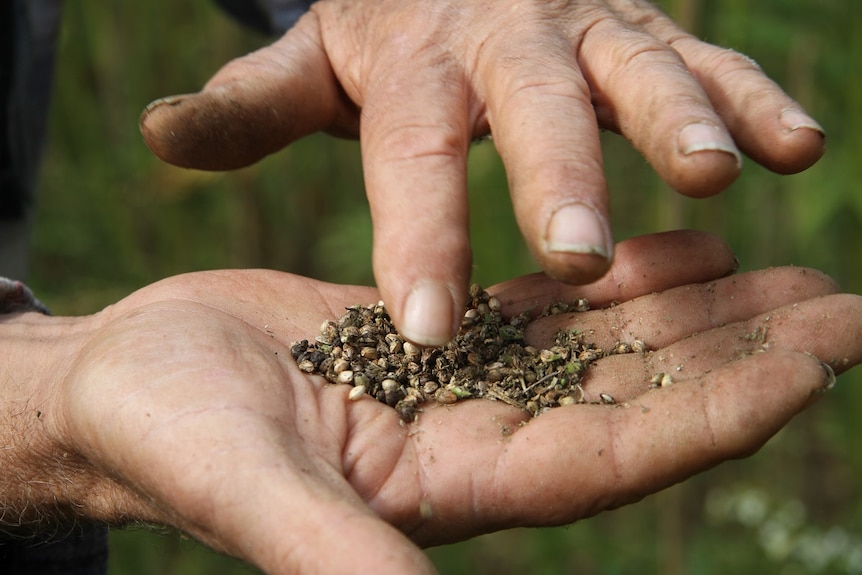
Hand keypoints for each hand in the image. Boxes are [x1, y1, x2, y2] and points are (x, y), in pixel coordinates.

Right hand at [7, 231, 855, 574]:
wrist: (126, 382)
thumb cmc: (163, 434)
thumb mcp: (247, 489)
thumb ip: (339, 557)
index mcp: (446, 491)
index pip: (608, 456)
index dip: (709, 414)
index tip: (807, 362)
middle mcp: (476, 447)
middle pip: (635, 404)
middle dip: (740, 359)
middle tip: (844, 309)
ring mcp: (466, 391)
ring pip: (607, 351)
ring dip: (698, 315)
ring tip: (790, 276)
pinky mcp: (442, 337)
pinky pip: (555, 313)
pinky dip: (622, 285)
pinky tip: (686, 256)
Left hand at [140, 0, 825, 345]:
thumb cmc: (389, 32)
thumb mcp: (316, 63)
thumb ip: (250, 103)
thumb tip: (156, 133)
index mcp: (413, 68)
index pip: (407, 161)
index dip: (417, 240)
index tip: (427, 327)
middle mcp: (503, 44)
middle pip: (527, 110)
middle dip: (556, 178)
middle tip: (576, 251)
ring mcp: (584, 30)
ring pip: (634, 70)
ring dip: (678, 119)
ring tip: (709, 175)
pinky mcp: (645, 28)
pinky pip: (705, 58)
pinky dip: (746, 96)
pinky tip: (794, 144)